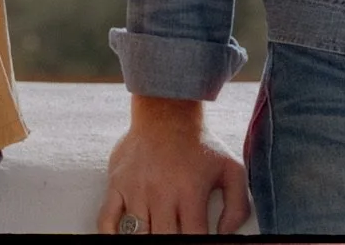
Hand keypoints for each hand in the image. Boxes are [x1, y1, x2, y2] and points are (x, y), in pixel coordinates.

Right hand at [98, 96, 250, 234]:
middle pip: (164, 240)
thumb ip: (238, 206)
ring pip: (137, 235)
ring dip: (147, 239)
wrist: (167, 112)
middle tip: (176, 239)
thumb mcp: (231, 169)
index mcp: (190, 191)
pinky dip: (111, 235)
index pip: (193, 238)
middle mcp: (161, 192)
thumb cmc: (200, 144)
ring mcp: (136, 189)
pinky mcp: (117, 184)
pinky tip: (124, 237)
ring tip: (156, 234)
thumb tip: (225, 234)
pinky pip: (106, 220)